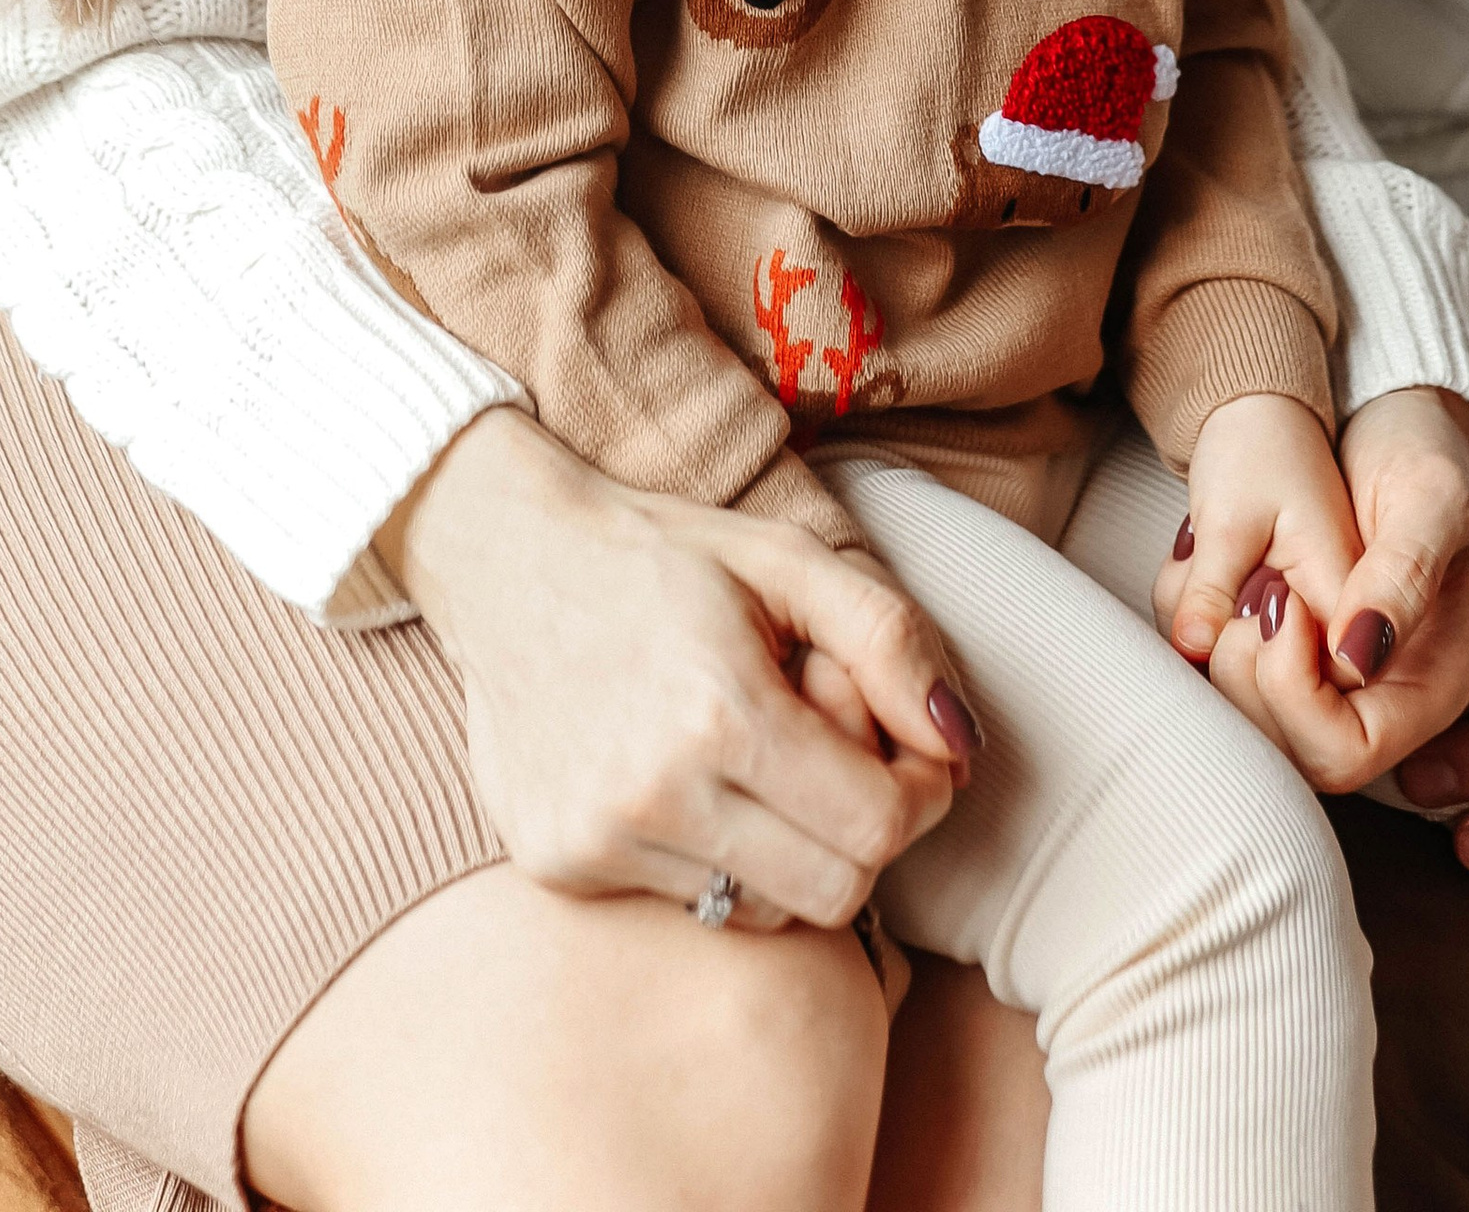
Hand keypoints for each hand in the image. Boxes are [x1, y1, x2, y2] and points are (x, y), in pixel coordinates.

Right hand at [383, 408, 971, 931]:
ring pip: (760, 912)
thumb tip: (961, 746)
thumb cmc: (664, 555)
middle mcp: (654, 791)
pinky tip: (682, 778)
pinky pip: (686, 903)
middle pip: (833, 893)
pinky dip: (713, 855)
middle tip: (835, 757)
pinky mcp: (559, 865)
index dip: (919, 795)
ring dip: (787, 851)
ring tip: (753, 761)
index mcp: (721, 709)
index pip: (879, 827)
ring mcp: (597, 839)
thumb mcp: (788, 559)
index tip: (908, 755)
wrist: (507, 559)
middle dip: (862, 833)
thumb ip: (890, 641)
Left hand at [1166, 388, 1468, 791]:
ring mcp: (1331, 684)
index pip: (1349, 753)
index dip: (1297, 693)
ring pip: (1247, 723)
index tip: (1283, 603)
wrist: (1385, 420)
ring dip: (1217, 649)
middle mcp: (1379, 701)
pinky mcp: (1289, 655)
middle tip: (1253, 588)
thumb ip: (1401, 579)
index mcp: (1430, 687)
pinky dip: (1202, 630)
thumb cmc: (1420, 457)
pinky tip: (1216, 573)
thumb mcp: (1427, 500)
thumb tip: (1356, 661)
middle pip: (1288, 752)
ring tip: (1241, 572)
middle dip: (1248, 673)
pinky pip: (1227, 680)